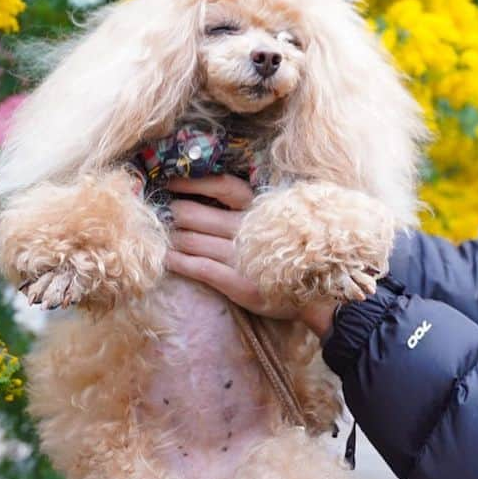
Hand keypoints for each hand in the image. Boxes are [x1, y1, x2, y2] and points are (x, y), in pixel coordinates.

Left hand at [164, 175, 336, 336]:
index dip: (192, 183)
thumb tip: (211, 194)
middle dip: (171, 212)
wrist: (320, 295)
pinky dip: (177, 262)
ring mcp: (243, 257)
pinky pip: (199, 268)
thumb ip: (253, 206)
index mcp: (261, 208)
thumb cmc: (292, 252)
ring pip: (190, 241)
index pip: (221, 185)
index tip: (170, 182)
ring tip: (157, 235)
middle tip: (158, 213)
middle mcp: (249, 229)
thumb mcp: (278, 220)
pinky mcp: (239, 284)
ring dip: (169, 238)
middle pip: (194, 213)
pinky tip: (166, 258)